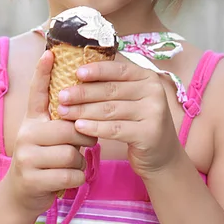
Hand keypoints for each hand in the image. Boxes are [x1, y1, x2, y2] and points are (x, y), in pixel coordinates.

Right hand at [5, 50, 96, 218]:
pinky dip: (77, 178)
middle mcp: (26, 134)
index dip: (42, 72)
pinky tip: (71, 177)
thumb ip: (60, 119)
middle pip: (67, 128)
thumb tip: (84, 100)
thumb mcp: (47, 135)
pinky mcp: (32, 179)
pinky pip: (69, 175)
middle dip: (84, 137)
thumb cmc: (44, 158)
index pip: (37, 92)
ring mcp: (26, 157)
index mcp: (32, 120)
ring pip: (70, 154)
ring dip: (79, 161)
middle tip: (87, 141)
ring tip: (74, 162)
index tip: (49, 53)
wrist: (21, 194)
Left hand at [56, 55, 181, 180]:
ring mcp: (154, 112)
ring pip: (110, 109)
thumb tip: (78, 74)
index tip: (76, 72)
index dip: (97, 70)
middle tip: (61, 96)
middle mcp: (154, 91)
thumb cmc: (138, 122)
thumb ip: (114, 86)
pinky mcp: (149, 134)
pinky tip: (79, 127)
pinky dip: (94, 128)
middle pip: (111, 90)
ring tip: (64, 112)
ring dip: (83, 110)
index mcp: (148, 77)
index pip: (119, 69)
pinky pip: (115, 129)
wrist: (162, 155)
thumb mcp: (132, 99)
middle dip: (83, 92)